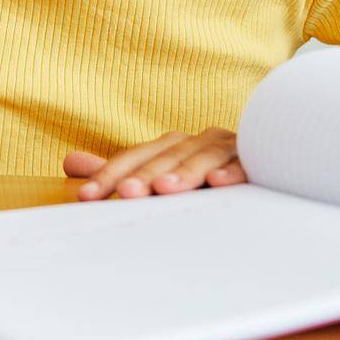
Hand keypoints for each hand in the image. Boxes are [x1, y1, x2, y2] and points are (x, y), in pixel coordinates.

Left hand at [63, 128, 247, 199]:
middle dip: (145, 176)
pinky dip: (232, 172)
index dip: (108, 176)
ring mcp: (226, 148)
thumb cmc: (205, 174)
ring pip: (201, 158)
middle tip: (126, 193)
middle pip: (165, 158)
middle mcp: (196, 141)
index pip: (132, 160)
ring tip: (165, 189)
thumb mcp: (161, 172)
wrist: (268, 155)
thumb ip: (119, 170)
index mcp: (171, 145)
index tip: (86, 198)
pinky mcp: (257, 159)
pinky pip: (244, 163)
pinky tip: (219, 184)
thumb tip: (70, 162)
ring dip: (184, 173)